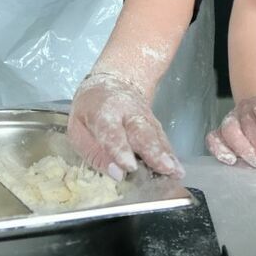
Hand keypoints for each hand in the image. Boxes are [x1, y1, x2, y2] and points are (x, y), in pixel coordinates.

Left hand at [68, 72, 182, 179]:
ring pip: (156, 135)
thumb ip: (93, 153)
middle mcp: (128, 113)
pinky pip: (162, 139)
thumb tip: (117, 174)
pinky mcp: (155, 122)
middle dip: (154, 151)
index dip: (120, 149)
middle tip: (165, 168)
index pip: (112, 132)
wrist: (113, 81)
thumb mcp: (77, 131)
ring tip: (175, 172)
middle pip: (142, 131)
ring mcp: (144, 116)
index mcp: (103, 112)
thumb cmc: (89, 111)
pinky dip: (170, 154)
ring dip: (166, 154)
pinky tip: (177, 169)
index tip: (129, 166)